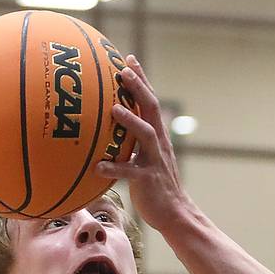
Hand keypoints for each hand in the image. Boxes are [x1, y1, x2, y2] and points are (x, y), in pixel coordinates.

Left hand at [95, 55, 190, 231]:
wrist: (176, 214)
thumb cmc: (157, 188)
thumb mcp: (147, 161)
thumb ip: (132, 146)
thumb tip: (110, 135)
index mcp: (158, 137)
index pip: (151, 102)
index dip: (142, 80)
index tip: (129, 59)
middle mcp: (158, 144)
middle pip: (151, 109)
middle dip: (138, 87)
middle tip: (123, 69)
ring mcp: (154, 161)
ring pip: (145, 135)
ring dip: (130, 121)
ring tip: (114, 109)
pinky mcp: (147, 180)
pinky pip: (129, 172)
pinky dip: (114, 168)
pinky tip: (98, 166)